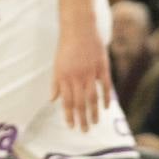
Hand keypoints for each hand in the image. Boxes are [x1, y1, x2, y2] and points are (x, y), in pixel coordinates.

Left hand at [52, 16, 111, 131]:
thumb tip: (53, 100)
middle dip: (82, 119)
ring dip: (94, 112)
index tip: (71, 126)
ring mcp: (90, 72)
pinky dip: (106, 97)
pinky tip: (106, 107)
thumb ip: (56, 83)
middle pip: (80, 103)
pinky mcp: (102, 66)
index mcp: (64, 77)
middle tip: (84, 130)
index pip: (66, 101)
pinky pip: (105, 86)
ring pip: (92, 97)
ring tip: (95, 123)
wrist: (79, 27)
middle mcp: (77, 77)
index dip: (69, 115)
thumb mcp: (56, 64)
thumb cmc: (66, 46)